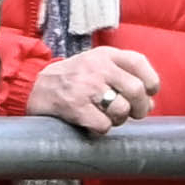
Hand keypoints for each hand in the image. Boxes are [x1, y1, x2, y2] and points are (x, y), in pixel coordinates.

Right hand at [27, 45, 161, 135]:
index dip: (151, 81)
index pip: (139, 63)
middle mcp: (96, 68)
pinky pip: (103, 125)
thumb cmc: (71, 79)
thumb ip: (123, 78)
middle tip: (134, 114)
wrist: (34, 88)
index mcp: (104, 55)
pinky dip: (102, 129)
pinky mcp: (75, 107)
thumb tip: (150, 103)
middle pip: (136, 90)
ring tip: (109, 118)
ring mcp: (85, 87)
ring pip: (121, 109)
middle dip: (140, 108)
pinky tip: (93, 124)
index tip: (149, 93)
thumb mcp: (96, 66)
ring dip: (120, 120)